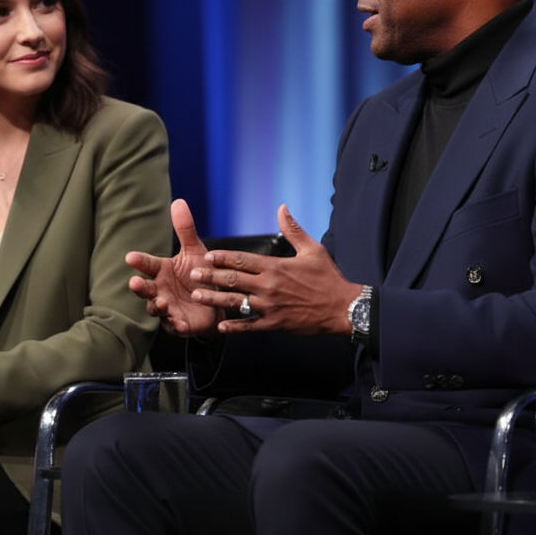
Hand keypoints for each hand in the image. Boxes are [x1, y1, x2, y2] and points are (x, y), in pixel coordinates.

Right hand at [126, 199, 218, 336]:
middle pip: (145, 288)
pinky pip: (174, 326)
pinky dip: (175, 325)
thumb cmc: (200, 275)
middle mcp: (160, 289)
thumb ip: (185, 230)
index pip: (147, 264)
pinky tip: (179, 322)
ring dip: (156, 306)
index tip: (130, 257)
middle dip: (139, 287)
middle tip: (135, 282)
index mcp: (162, 270)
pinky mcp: (178, 324)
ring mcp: (167, 308)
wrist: (216, 302)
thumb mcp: (195, 251)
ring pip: (155, 308)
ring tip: (161, 303)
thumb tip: (178, 201)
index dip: (139, 261)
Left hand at [188, 204, 362, 335]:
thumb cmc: (328, 278)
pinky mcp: (275, 324)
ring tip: (197, 296)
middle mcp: (269, 286)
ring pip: (236, 302)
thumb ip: (293, 229)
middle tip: (193, 274)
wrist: (342, 308)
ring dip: (215, 299)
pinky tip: (221, 327)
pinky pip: (250, 326)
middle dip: (211, 276)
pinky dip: (235, 327)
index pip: (243, 259)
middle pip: (233, 279)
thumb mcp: (312, 249)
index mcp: (276, 266)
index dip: (223, 257)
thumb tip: (282, 207)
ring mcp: (271, 306)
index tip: (207, 255)